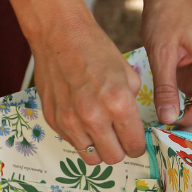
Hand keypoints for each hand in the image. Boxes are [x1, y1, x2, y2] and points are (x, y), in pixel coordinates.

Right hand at [30, 3, 145, 165]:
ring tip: (101, 131)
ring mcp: (70, 121)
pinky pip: (73, 143)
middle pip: (113, 157)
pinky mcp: (53, 120)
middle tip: (119, 137)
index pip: (134, 146)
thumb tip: (136, 129)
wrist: (59, 34)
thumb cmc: (96, 50)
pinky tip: (83, 118)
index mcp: (118, 103)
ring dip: (99, 148)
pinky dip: (81, 137)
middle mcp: (93, 117)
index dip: (138, 145)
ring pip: (92, 158)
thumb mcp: (128, 75)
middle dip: (120, 150)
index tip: (136, 141)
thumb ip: (133, 106)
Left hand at [141, 0, 191, 128]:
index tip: (170, 123)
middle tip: (166, 132)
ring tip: (163, 125)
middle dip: (191, 122)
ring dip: (184, 117)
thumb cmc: (166, 14)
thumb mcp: (161, 54)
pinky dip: (179, 107)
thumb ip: (166, 88)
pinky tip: (164, 112)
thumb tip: (168, 118)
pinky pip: (191, 97)